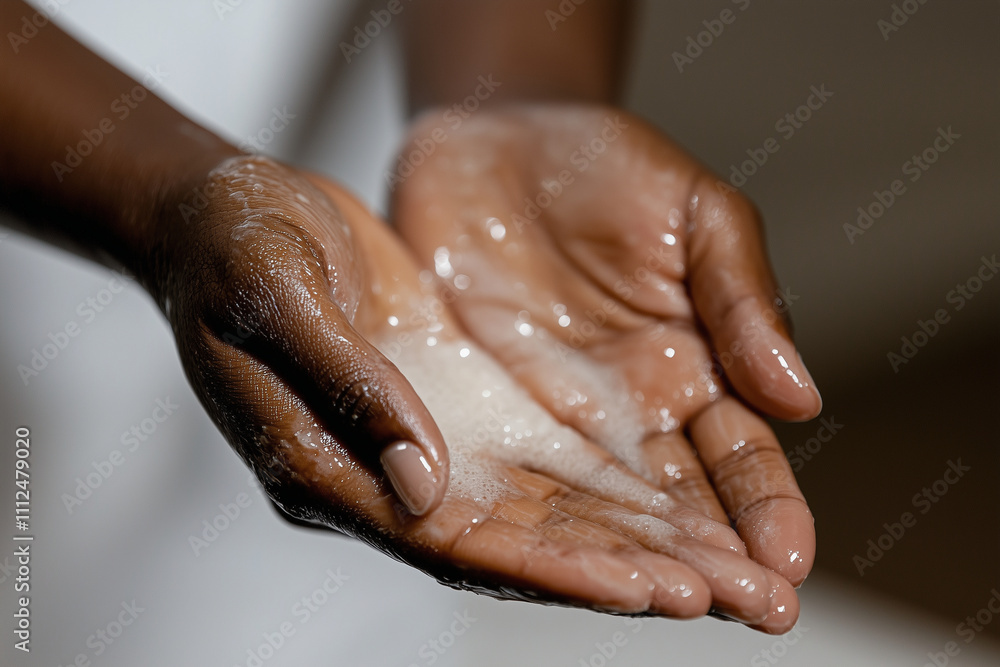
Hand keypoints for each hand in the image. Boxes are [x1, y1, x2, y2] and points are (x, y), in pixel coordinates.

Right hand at [148, 156, 796, 631]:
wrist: (226, 214)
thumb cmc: (230, 250)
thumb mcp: (275, 299)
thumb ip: (348, 387)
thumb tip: (422, 484)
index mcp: (327, 469)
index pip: (455, 544)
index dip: (553, 569)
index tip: (645, 590)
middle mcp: (383, 475)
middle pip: (516, 545)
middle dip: (618, 573)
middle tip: (722, 599)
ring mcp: (419, 442)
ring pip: (538, 509)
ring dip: (625, 540)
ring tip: (717, 568)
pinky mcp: (448, 402)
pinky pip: (533, 456)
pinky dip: (598, 483)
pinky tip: (663, 499)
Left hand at [391, 104, 819, 584]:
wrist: (495, 139)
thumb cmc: (605, 166)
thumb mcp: (696, 215)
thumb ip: (744, 300)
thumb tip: (800, 397)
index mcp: (693, 368)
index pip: (739, 458)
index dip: (766, 511)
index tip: (787, 563)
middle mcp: (624, 412)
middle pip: (674, 505)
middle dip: (713, 560)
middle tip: (750, 615)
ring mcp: (549, 417)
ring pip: (593, 508)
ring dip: (629, 557)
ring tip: (663, 605)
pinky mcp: (480, 409)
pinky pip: (504, 474)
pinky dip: (527, 519)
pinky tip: (548, 561)